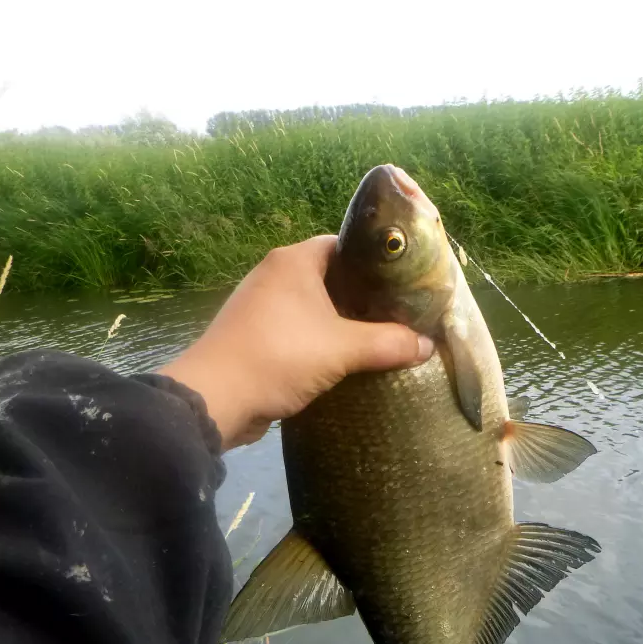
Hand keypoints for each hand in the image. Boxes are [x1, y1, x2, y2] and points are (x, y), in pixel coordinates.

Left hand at [158, 235, 432, 449]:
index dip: (376, 262)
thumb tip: (428, 344)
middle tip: (400, 315)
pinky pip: (298, 330)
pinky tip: (344, 361)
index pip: (344, 245)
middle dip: (364, 297)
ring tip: (379, 339)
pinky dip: (320, 341)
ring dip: (342, 322)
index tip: (404, 284)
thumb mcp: (343, 349)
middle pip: (332, 277)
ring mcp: (261, 305)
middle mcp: (275, 274)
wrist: (215, 398)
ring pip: (314, 306)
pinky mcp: (254, 335)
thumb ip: (389, 343)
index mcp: (295, 261)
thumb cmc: (279, 357)